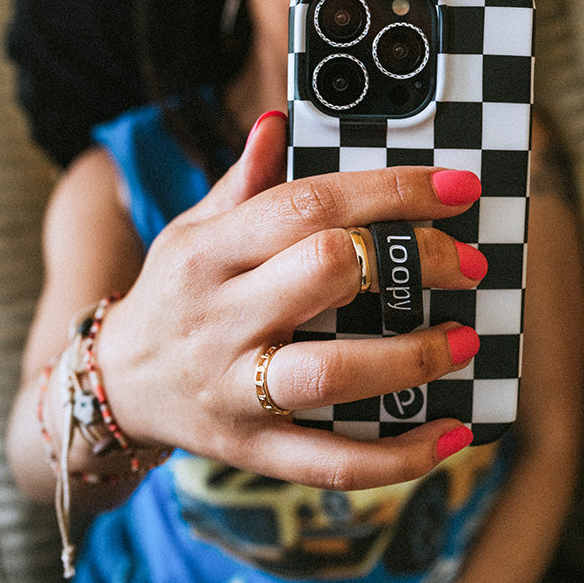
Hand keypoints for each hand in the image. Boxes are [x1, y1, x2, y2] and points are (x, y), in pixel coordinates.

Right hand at [97, 111, 484, 489]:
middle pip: (327, 272)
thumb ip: (244, 179)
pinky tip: (448, 434)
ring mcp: (233, 388)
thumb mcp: (192, 228)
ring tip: (464, 340)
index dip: (391, 190)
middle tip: (468, 262)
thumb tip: (280, 121)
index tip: (456, 186)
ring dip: (411, 358)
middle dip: (414, 261)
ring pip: (330, 373)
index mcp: (210, 250)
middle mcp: (220, 315)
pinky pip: (330, 462)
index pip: (309, 203)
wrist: (115, 384)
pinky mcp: (251, 447)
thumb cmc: (173, 292)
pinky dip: (398, 457)